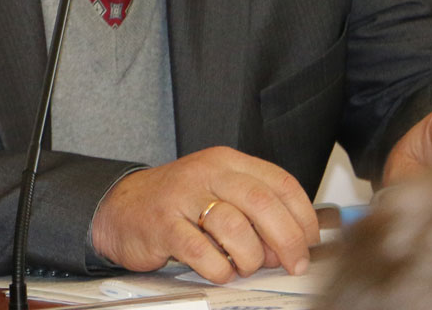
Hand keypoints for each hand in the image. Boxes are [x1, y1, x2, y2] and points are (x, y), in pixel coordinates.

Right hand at [88, 146, 318, 283]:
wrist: (121, 207)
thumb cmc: (178, 204)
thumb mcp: (219, 192)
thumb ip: (256, 210)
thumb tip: (296, 243)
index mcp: (226, 162)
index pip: (280, 182)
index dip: (303, 216)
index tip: (311, 242)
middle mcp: (205, 173)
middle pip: (262, 202)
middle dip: (287, 240)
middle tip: (293, 264)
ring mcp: (181, 198)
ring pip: (234, 227)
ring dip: (250, 257)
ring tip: (244, 266)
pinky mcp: (162, 226)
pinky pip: (201, 252)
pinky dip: (218, 269)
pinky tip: (218, 270)